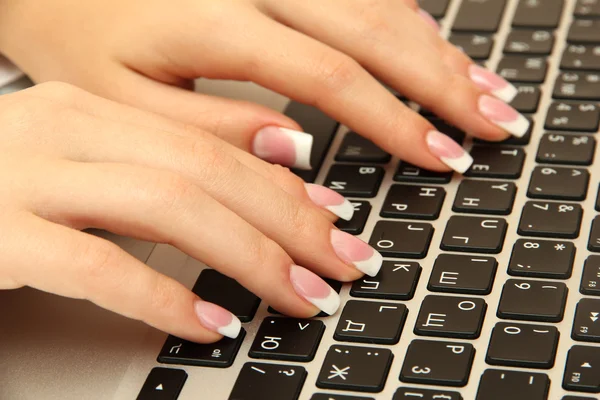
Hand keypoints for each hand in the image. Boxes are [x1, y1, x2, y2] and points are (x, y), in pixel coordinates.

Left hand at [0, 0, 528, 173]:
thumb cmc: (71, 32)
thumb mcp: (125, 102)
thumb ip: (215, 129)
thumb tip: (298, 152)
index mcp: (215, 18)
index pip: (331, 77)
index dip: (394, 121)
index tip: (438, 157)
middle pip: (373, 27)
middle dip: (441, 81)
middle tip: (493, 122)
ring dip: (435, 45)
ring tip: (480, 88)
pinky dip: (400, 14)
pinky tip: (429, 42)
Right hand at [0, 82, 382, 341]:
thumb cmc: (2, 195)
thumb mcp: (94, 170)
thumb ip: (169, 168)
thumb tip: (271, 167)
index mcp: (93, 110)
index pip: (215, 143)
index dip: (287, 187)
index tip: (337, 222)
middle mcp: (63, 129)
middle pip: (207, 171)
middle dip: (290, 224)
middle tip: (343, 267)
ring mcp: (23, 177)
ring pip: (168, 206)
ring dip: (249, 258)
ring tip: (298, 299)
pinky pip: (97, 266)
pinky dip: (165, 297)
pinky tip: (211, 326)